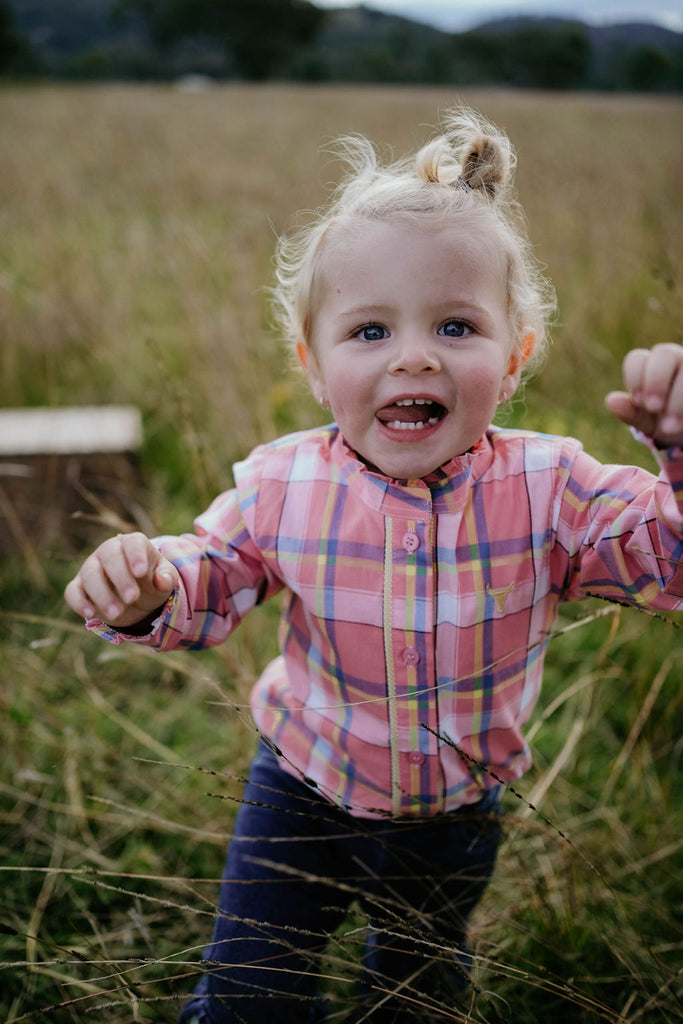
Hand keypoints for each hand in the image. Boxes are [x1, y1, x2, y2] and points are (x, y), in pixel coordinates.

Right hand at [64, 532, 178, 628]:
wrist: (136, 598)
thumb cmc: (151, 581)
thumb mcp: (165, 579)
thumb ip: (167, 577)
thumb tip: (163, 581)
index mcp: (132, 544)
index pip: (132, 543)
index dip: (136, 556)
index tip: (141, 573)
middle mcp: (108, 551)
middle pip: (110, 556)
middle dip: (121, 578)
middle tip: (132, 598)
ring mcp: (91, 567)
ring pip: (90, 575)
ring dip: (102, 595)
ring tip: (117, 613)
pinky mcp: (78, 586)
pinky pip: (72, 592)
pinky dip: (79, 602)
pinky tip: (90, 614)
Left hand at [605, 343, 682, 447]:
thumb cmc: (665, 422)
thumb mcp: (648, 421)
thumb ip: (631, 412)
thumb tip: (610, 400)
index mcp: (650, 367)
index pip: (637, 359)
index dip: (635, 378)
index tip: (638, 401)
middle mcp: (674, 359)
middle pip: (664, 353)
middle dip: (656, 380)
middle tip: (653, 407)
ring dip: (678, 398)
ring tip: (670, 426)